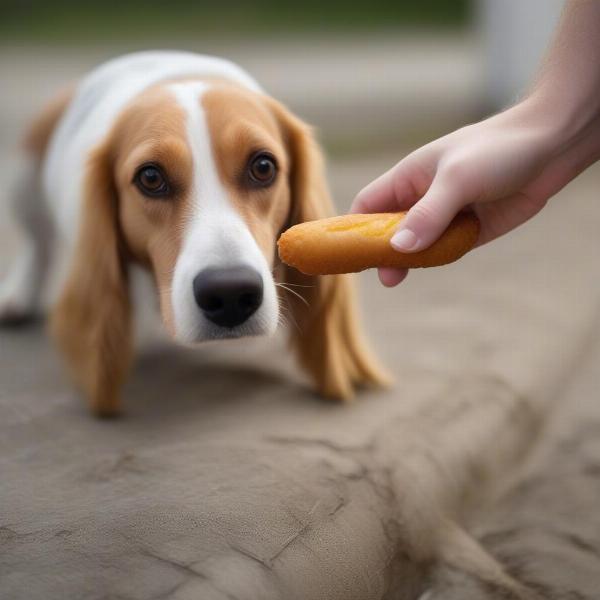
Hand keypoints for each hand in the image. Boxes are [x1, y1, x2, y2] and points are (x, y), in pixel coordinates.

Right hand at [351, 101, 589, 286]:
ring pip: (417, 245)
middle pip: (388, 231)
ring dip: (410, 260)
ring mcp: (445, 215)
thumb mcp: (456, 180)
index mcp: (408, 178)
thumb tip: (398, 249)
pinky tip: (433, 264)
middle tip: (384, 276)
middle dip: (382, 252)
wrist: (552, 146)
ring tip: (400, 278)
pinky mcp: (469, 229)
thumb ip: (427, 215)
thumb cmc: (496, 150)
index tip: (346, 253)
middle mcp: (421, 198)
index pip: (367, 206)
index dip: (353, 229)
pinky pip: (445, 250)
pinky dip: (437, 258)